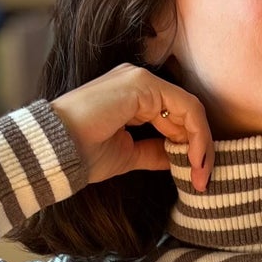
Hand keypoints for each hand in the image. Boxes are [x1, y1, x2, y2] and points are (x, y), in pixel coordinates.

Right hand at [50, 64, 213, 192]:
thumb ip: (154, 152)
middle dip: (200, 149)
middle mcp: (138, 82)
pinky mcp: (143, 84)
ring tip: (200, 174)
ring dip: (201, 144)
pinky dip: (196, 134)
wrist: (57, 150)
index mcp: (132, 96)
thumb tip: (179, 158)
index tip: (197, 179)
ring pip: (190, 110)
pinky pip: (185, 107)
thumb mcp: (128, 155)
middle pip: (186, 113)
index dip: (190, 148)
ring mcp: (140, 80)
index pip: (175, 117)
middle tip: (204, 181)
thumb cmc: (82, 154)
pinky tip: (193, 159)